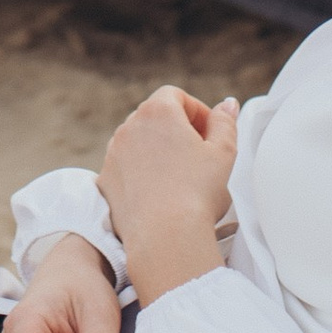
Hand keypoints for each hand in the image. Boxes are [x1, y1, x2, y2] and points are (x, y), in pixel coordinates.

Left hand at [98, 87, 238, 304]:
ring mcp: (113, 154)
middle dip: (177, 129)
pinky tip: (160, 193)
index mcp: (157, 112)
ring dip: (158, 150)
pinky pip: (125, 167)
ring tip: (180, 176)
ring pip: (138, 142)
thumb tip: (226, 105)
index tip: (209, 133)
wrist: (164, 237)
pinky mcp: (105, 180)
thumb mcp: (224, 153)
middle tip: (199, 154)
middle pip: (155, 117)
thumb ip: (225, 122)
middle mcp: (129, 128)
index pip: (175, 96)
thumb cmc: (196, 194)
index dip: (196, 111)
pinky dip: (140, 173)